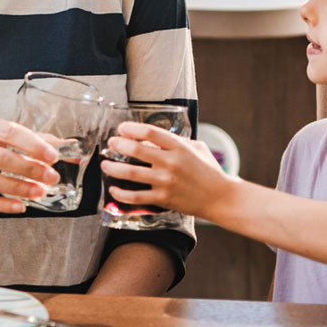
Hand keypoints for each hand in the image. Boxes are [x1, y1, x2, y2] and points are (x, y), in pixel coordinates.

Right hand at [0, 117, 59, 213]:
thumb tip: (67, 146)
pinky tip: (19, 206)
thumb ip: (27, 140)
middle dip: (29, 169)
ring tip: (39, 193)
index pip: (7, 130)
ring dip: (17, 189)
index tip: (52, 155)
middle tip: (51, 178)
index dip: (32, 143)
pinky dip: (1, 205)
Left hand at [101, 121, 231, 218]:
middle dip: (118, 144)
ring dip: (114, 167)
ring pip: (132, 173)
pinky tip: (113, 189)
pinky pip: (137, 196)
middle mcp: (171, 163)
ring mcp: (166, 182)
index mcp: (179, 147)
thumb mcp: (197, 147)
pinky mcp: (163, 198)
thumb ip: (177, 140)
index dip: (132, 128)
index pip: (151, 133)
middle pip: (137, 150)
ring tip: (105, 164)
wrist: (221, 198)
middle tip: (110, 143)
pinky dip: (121, 193)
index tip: (121, 128)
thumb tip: (156, 136)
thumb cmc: (209, 171)